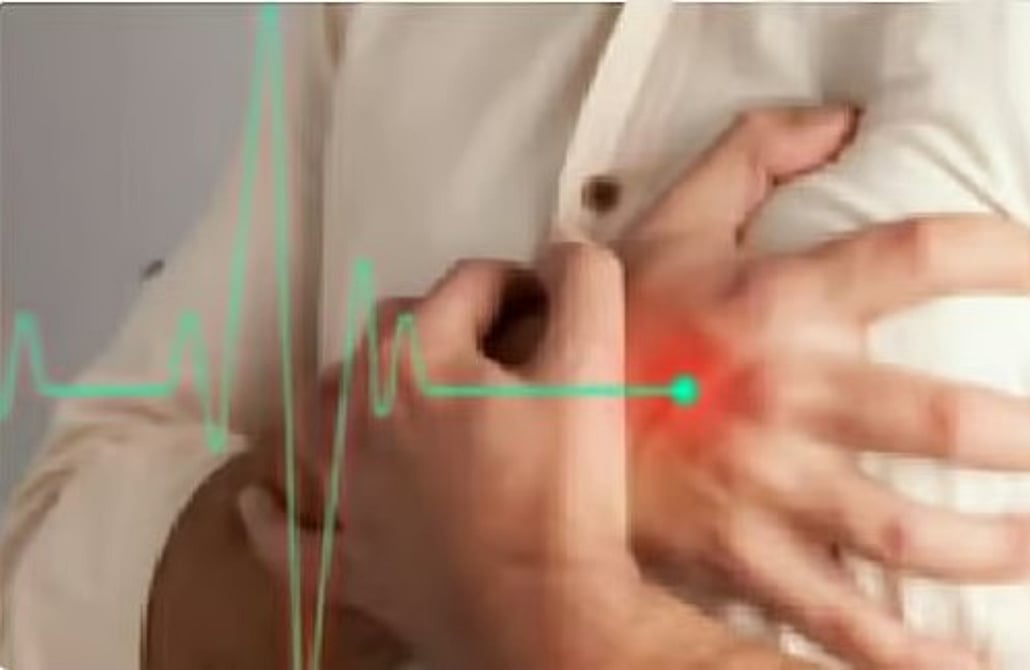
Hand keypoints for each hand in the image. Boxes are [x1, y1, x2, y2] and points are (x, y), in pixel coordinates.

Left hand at [239, 244, 641, 669]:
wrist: (541, 614)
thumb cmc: (563, 489)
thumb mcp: (591, 367)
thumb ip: (583, 285)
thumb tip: (565, 246)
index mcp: (414, 356)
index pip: (468, 284)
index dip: (520, 284)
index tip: (553, 307)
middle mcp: (358, 412)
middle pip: (388, 333)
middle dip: (442, 324)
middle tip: (500, 351)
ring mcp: (343, 491)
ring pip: (320, 414)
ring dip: (348, 391)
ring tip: (386, 391)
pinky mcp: (346, 563)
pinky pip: (289, 538)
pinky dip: (273, 518)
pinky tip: (259, 501)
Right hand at [618, 107, 1029, 668]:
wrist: (526, 421)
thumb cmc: (612, 324)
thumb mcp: (672, 222)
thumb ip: (754, 157)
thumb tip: (842, 122)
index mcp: (773, 301)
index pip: (916, 257)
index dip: (1002, 253)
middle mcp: (782, 395)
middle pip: (946, 419)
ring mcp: (762, 486)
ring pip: (906, 532)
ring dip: (995, 547)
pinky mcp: (737, 555)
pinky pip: (832, 618)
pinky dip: (900, 653)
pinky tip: (957, 661)